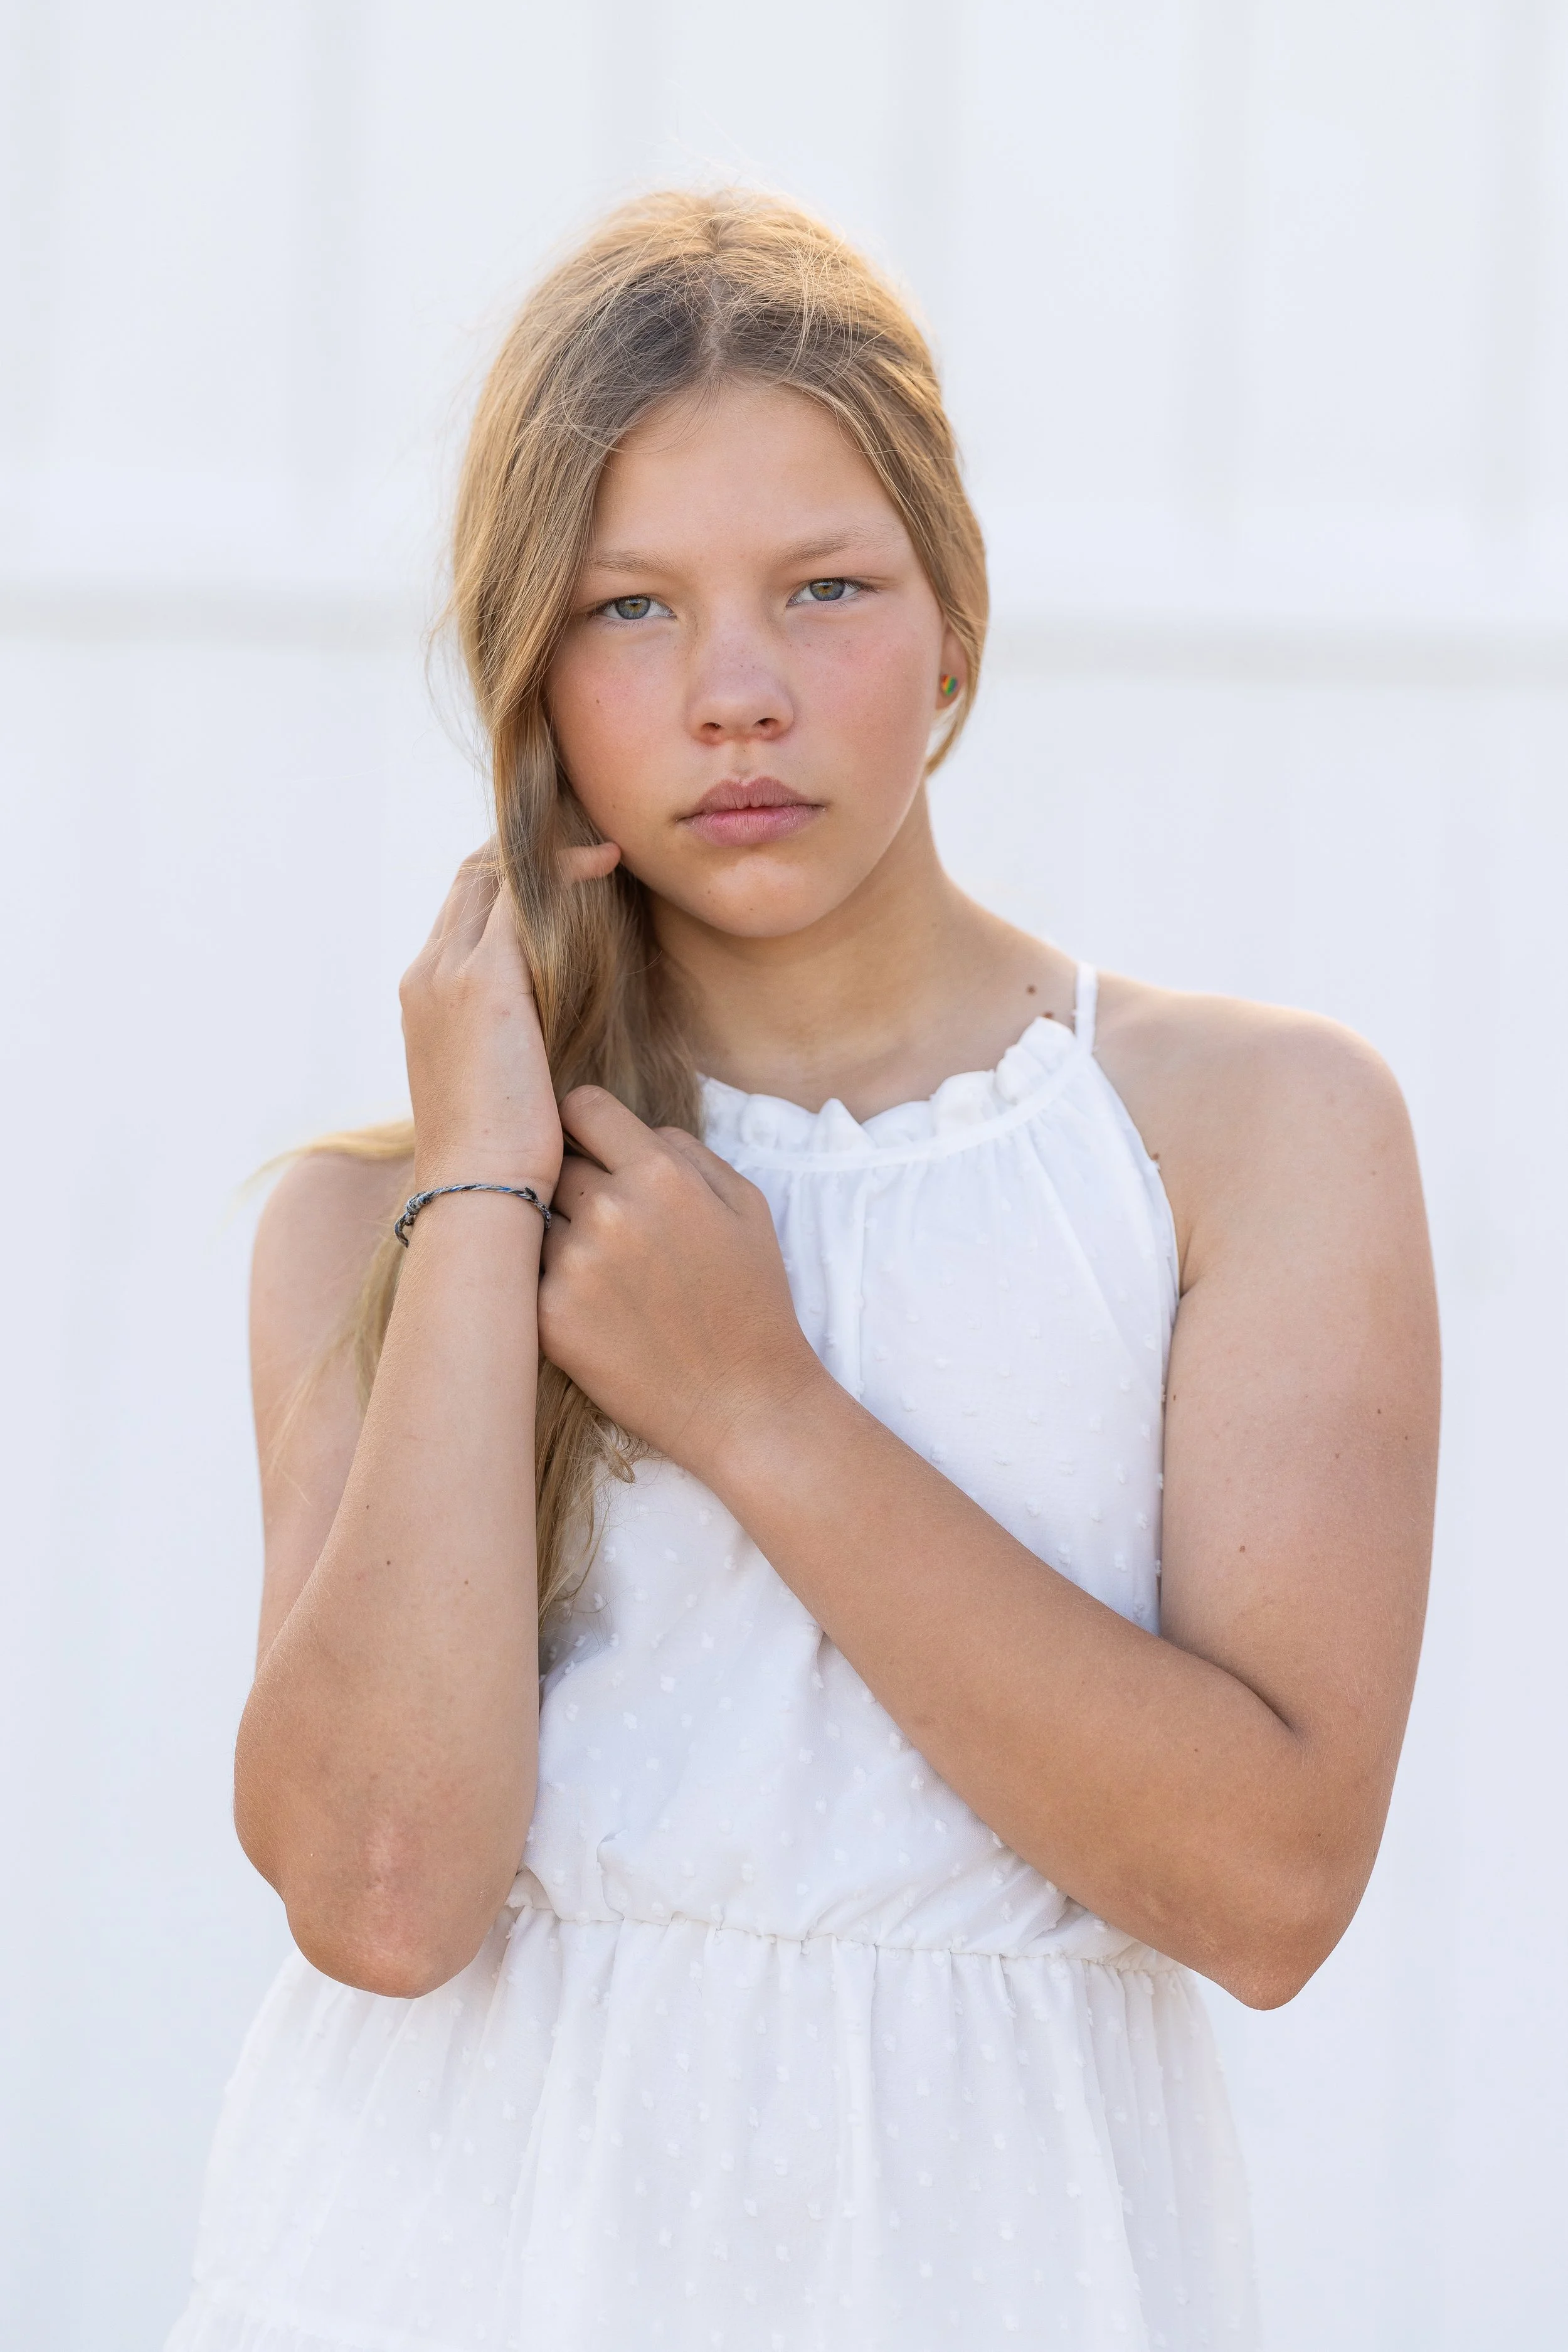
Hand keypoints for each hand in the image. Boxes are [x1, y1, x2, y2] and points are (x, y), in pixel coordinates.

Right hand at [399, 842, 617, 1190]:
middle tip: (588, 836)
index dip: (508, 878)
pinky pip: (524, 896)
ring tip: (602, 842)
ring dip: (547, 850)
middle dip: (526, 849)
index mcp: (422, 996)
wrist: (478, 1191)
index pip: (461, 908)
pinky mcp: (485, 983)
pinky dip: (564, 868)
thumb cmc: (498, 1158)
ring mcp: (447, 974)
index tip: (562, 866)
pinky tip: (606, 862)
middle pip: (471, 877)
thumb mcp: (495, 1084)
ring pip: (493, 875)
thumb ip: (508, 1041)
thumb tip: (548, 1034)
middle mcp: (426, 973)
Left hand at [538, 1088, 825, 1480]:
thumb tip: (635, 1131)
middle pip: (553, 1163)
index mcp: (660, 1174)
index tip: (589, 1146)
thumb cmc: (752, 1300)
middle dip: (574, 1183)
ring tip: (606, 1275)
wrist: (743, 1403)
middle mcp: (609, 1211)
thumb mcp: (747, 1205)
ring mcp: (572, 1266)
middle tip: (606, 1222)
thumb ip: (687, 1150)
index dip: (584, 1124)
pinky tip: (595, 1311)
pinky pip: (529, 1275)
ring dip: (560, 1235)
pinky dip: (551, 1284)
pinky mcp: (548, 1318)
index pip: (580, 1106)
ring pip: (535, 1219)